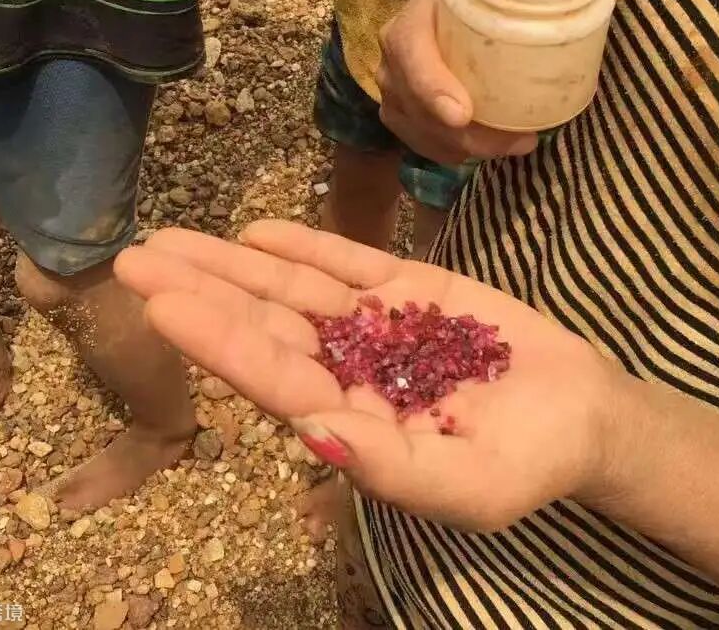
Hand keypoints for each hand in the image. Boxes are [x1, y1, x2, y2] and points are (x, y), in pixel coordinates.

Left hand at [116, 220, 623, 530]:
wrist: (583, 415)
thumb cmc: (528, 463)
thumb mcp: (467, 484)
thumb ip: (388, 466)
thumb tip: (310, 434)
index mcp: (349, 424)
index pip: (271, 376)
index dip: (217, 339)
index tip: (162, 306)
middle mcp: (348, 370)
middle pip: (263, 325)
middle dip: (200, 291)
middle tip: (134, 259)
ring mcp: (375, 325)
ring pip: (293, 289)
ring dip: (233, 262)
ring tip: (173, 236)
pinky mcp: (409, 288)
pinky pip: (348, 263)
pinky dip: (305, 245)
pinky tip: (257, 233)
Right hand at [376, 0, 631, 164]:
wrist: (451, 14)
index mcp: (425, 5)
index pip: (409, 45)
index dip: (430, 82)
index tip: (463, 112)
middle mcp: (398, 42)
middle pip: (414, 100)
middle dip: (464, 132)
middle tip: (517, 141)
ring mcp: (393, 80)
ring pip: (419, 129)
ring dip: (466, 146)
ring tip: (518, 144)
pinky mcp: (398, 109)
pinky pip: (419, 143)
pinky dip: (454, 153)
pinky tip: (492, 150)